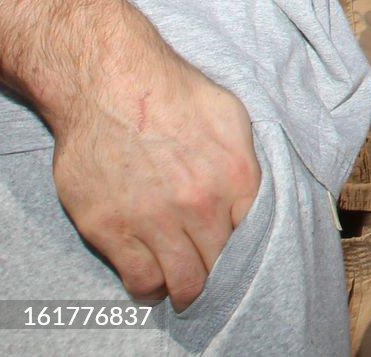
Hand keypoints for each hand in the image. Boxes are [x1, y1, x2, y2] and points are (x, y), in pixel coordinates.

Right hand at [49, 38, 261, 309]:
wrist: (109, 82)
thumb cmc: (173, 92)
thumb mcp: (232, 117)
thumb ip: (248, 162)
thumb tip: (261, 195)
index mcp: (237, 176)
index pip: (257, 236)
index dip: (249, 248)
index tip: (241, 253)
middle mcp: (199, 205)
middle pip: (220, 265)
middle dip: (219, 274)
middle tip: (212, 272)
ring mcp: (153, 221)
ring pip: (182, 282)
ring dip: (186, 288)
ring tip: (184, 282)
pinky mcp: (110, 230)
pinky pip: (139, 278)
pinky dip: (150, 286)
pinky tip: (154, 279)